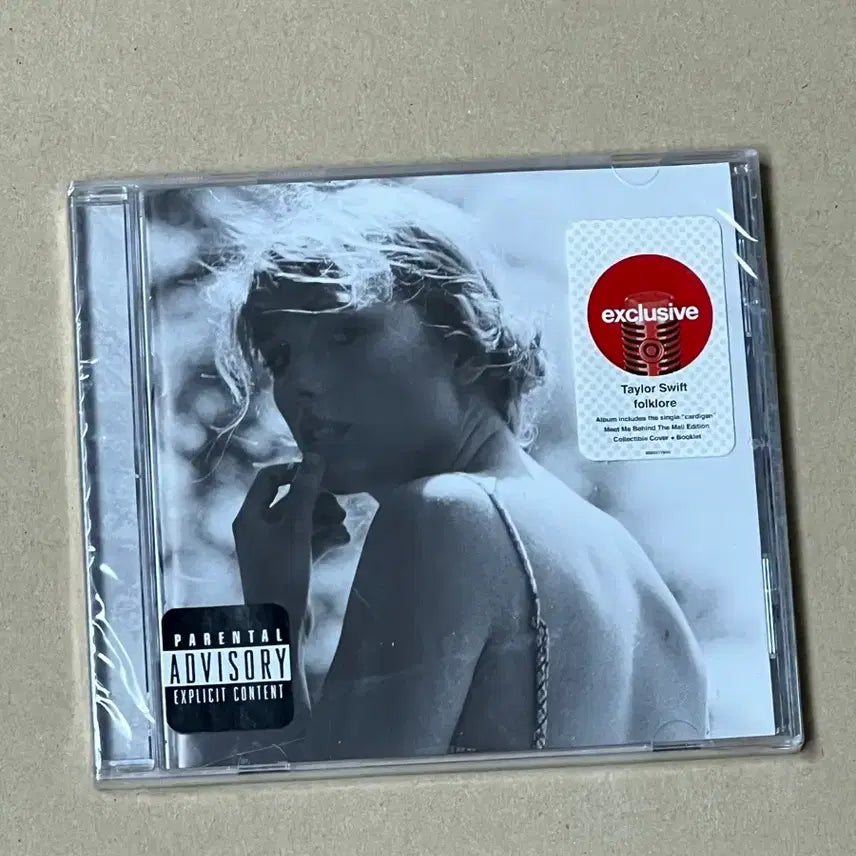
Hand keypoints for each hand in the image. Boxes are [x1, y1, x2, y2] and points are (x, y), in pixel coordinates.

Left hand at [233, 454, 347, 607]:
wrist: (282, 628)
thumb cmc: (283, 576)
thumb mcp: (297, 529)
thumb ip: (306, 492)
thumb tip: (314, 457)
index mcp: (250, 518)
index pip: (269, 479)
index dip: (295, 472)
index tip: (321, 473)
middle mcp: (258, 530)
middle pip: (291, 500)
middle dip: (317, 501)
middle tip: (339, 506)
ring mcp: (274, 548)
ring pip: (303, 520)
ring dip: (325, 519)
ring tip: (343, 524)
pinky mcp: (289, 564)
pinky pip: (309, 540)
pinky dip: (325, 537)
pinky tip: (343, 540)